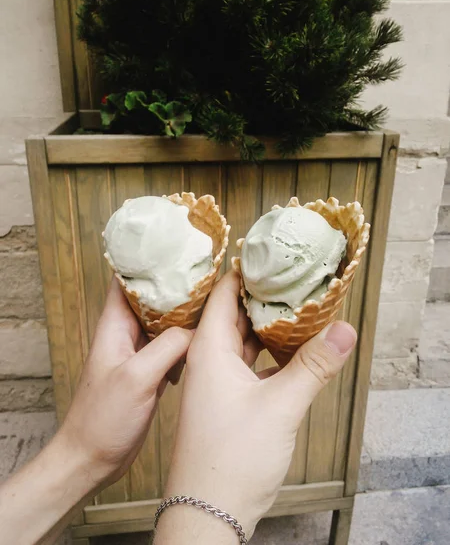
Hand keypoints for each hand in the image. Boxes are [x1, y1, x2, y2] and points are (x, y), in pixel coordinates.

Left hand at [58, 276, 191, 487]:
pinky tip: (204, 344)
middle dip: (176, 287)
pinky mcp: (149, 373)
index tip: (176, 252)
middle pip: (152, 299)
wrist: (92, 458)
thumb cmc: (102, 420)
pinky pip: (171, 348)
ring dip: (184, 316)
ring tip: (212, 305)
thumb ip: (167, 347)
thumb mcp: (136, 378)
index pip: (126, 282)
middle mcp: (125, 336)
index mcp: (114, 327)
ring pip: (164, 324)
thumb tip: (196, 330)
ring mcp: (138, 355)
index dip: (147, 263)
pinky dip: (187, 343)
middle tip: (208, 277)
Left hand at [158, 271, 355, 541]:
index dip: (241, 269)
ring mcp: (216, 381)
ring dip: (264, 323)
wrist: (207, 513)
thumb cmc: (228, 460)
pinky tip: (289, 348)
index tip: (264, 250)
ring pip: (242, 339)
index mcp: (208, 350)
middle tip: (287, 272)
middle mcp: (208, 360)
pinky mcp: (226, 400)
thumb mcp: (279, 407)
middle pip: (231, 313)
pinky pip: (248, 363)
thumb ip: (312, 366)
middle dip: (258, 293)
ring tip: (292, 302)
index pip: (220, 293)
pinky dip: (267, 352)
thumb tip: (343, 330)